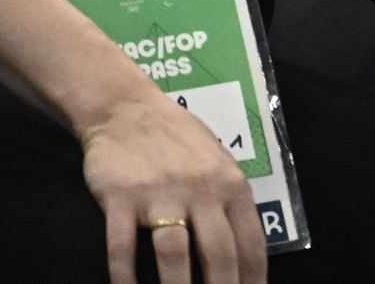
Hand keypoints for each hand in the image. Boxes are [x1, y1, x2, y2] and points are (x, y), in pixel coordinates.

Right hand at [78, 85, 267, 283]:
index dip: (253, 283)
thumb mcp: (218, 160)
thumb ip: (231, 201)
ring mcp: (160, 193)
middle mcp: (201, 188)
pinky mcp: (121, 197)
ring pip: (174, 256)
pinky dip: (124, 278)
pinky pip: (122, 247)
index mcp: (231, 183)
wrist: (125, 107)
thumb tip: (247, 255)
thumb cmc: (177, 137)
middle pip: (218, 256)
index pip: (251, 245)